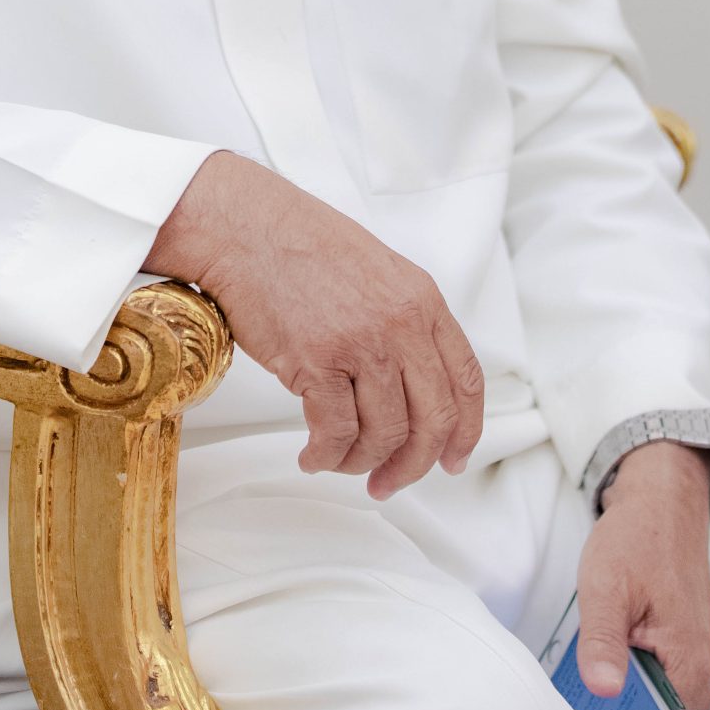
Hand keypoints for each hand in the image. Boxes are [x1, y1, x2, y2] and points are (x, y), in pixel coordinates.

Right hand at [147, 150, 484, 498]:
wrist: (244, 227)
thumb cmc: (300, 245)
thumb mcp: (377, 271)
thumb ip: (404, 320)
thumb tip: (413, 386)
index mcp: (423, 301)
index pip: (466, 381)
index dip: (465, 431)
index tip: (451, 459)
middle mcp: (401, 325)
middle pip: (431, 420)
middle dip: (413, 464)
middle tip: (390, 482)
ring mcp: (361, 344)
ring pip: (383, 434)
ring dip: (361, 462)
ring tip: (338, 461)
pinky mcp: (316, 362)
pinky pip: (335, 433)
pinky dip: (325, 456)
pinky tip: (312, 456)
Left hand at [574, 441, 709, 709]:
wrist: (661, 503)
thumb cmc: (638, 539)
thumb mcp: (606, 587)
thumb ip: (603, 641)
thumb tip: (604, 691)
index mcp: (689, 664)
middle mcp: (700, 673)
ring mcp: (692, 664)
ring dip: (621, 709)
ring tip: (582, 708)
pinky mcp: (679, 654)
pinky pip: (655, 689)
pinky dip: (628, 688)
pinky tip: (598, 680)